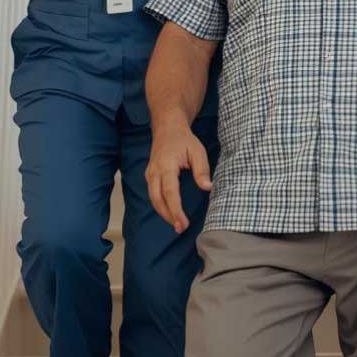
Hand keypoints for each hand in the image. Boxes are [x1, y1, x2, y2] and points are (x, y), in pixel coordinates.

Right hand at [145, 119, 212, 233]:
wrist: (167, 128)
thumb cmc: (184, 140)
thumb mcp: (198, 151)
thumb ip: (201, 170)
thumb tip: (207, 188)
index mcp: (166, 166)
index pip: (169, 192)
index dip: (175, 210)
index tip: (183, 223)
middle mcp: (154, 172)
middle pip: (157, 199)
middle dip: (168, 215)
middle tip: (180, 228)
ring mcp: (150, 174)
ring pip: (153, 198)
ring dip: (163, 213)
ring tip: (177, 224)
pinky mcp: (150, 176)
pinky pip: (152, 194)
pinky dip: (160, 205)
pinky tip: (170, 213)